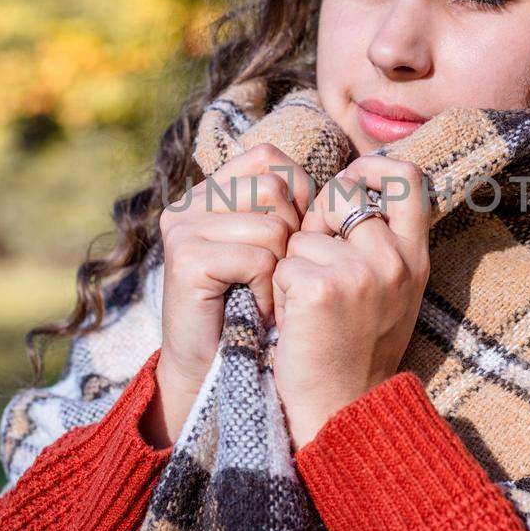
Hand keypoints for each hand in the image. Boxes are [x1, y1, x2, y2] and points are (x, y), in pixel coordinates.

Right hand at [141, 143, 312, 446]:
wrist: (217, 372)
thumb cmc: (255, 309)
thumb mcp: (275, 248)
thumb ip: (290, 207)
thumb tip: (347, 182)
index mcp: (209, 191)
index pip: (269, 158)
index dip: (299, 192)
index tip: (297, 236)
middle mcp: (190, 202)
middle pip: (274, 187)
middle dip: (293, 235)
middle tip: (278, 275)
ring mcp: (183, 227)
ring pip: (272, 225)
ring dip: (282, 269)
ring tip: (264, 295)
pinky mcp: (186, 258)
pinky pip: (258, 258)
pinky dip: (267, 291)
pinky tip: (254, 309)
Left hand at [271, 157, 432, 449]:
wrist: (343, 407)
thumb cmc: (357, 349)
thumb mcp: (391, 291)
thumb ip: (380, 243)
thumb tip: (347, 188)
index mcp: (415, 257)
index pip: (407, 179)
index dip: (373, 167)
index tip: (352, 178)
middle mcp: (394, 259)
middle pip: (344, 192)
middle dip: (318, 216)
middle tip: (314, 258)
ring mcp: (361, 272)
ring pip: (305, 233)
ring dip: (295, 263)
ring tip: (309, 305)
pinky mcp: (322, 288)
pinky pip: (284, 263)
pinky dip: (281, 289)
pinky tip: (296, 320)